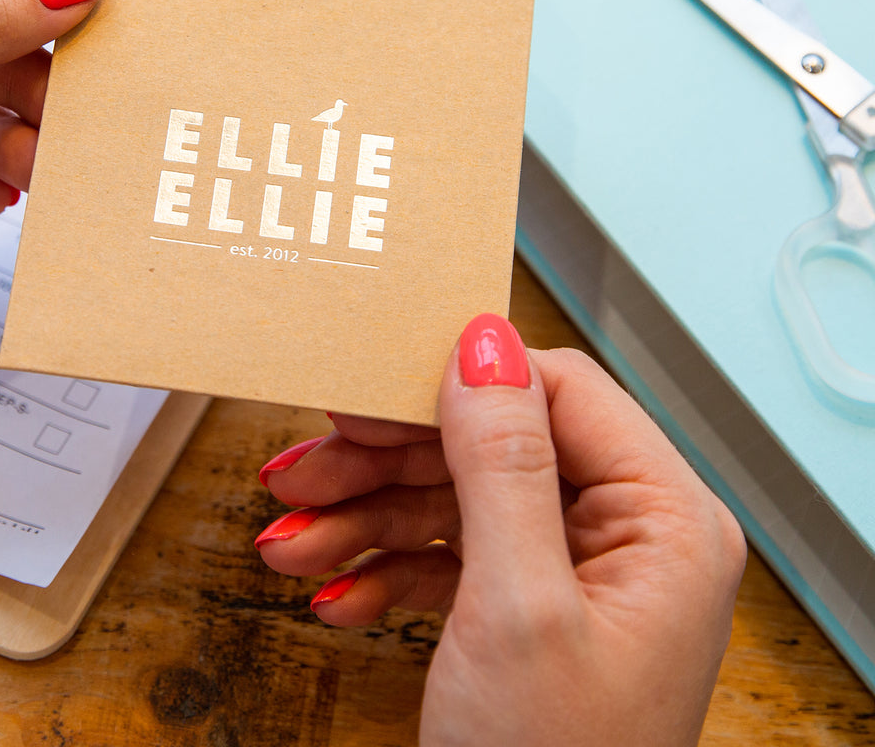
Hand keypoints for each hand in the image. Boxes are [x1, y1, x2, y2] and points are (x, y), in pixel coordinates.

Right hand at [256, 314, 745, 745]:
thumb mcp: (517, 607)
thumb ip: (500, 462)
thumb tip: (483, 342)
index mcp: (663, 519)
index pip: (556, 392)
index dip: (457, 382)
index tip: (367, 390)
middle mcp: (625, 536)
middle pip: (489, 445)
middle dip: (385, 464)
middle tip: (302, 468)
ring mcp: (573, 575)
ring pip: (454, 500)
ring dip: (363, 519)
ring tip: (287, 541)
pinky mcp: (526, 610)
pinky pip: (448, 558)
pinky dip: (383, 571)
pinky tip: (333, 594)